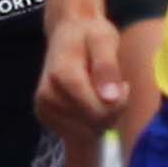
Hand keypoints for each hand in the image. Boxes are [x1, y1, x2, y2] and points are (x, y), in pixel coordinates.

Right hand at [38, 0, 131, 137]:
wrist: (67, 31)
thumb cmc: (89, 34)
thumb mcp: (104, 40)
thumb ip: (107, 68)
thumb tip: (110, 98)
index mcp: (62, 76)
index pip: (98, 111)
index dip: (119, 103)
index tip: (123, 84)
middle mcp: (47, 96)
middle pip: (94, 124)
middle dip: (111, 110)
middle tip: (112, 86)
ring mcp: (44, 109)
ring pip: (88, 133)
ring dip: (102, 117)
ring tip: (100, 91)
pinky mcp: (46, 117)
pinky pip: (78, 135)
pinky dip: (91, 123)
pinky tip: (90, 102)